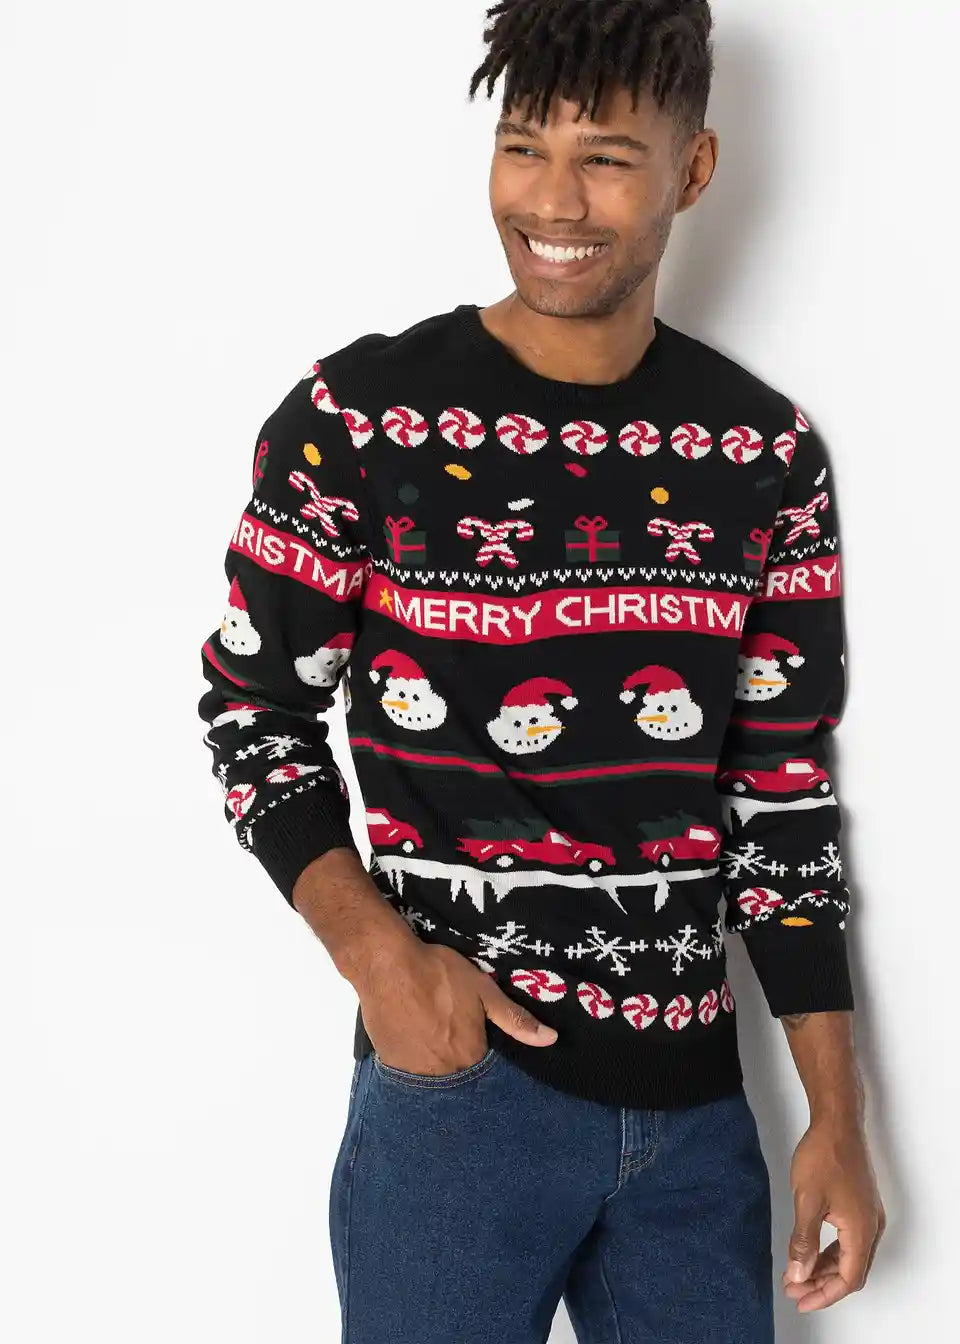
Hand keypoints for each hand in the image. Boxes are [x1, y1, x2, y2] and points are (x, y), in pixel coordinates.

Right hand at [359, 940, 557, 1074]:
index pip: (485, 1070)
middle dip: (458, 1058)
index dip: (482, 1054)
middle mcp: (444, 1072)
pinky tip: (413, 1037)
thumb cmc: (439, 973)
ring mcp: (414, 1071)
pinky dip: (414, 1059)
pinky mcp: (390, 1063)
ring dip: (436, 1062)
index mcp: (470, 1055)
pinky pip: (408, 1071)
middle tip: (450, 1032)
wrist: (387, 965)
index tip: (477, 1041)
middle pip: (458, 1074)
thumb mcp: (483, 990)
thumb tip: (550, 1040)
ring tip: (432, 1034)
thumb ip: (515, 1018)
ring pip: (433, 1075)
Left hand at [781, 1115, 885, 1310]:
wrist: (837, 1123)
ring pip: (850, 1256)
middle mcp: (871, 1227)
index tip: (800, 1299)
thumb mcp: (807, 1201)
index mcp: (861, 1230)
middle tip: (794, 1290)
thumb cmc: (822, 1157)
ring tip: (798, 1275)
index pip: (848, 1278)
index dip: (824, 1294)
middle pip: (851, 1271)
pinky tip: (811, 1253)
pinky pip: (849, 1241)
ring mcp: (868, 1216)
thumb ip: (803, 1241)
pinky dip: (830, 1251)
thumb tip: (799, 1274)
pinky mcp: (860, 1205)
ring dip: (825, 1268)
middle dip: (822, 1284)